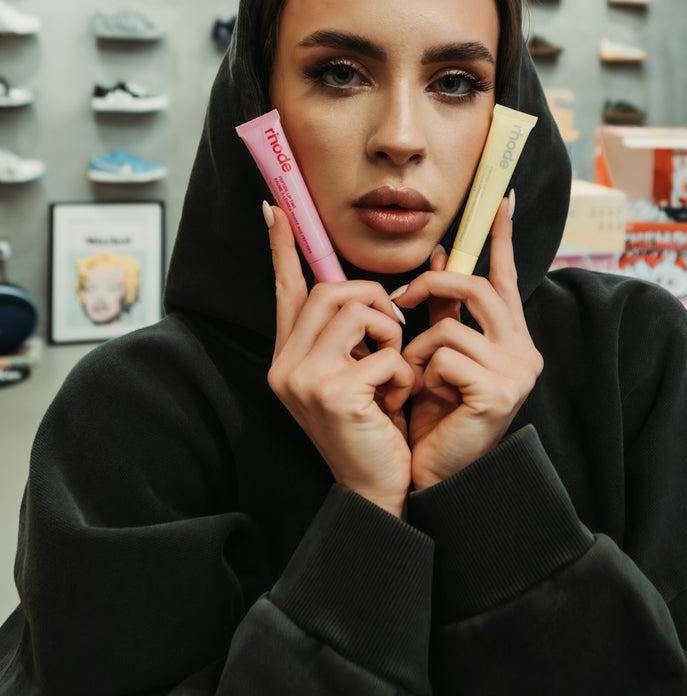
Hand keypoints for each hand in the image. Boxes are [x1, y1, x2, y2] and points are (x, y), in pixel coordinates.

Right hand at [265, 203, 414, 517]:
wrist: (377, 485)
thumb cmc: (372, 424)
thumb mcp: (357, 371)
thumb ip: (353, 332)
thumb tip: (370, 288)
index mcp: (288, 356)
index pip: (285, 290)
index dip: (281, 248)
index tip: (275, 210)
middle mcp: (285, 365)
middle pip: (332, 289)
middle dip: (374, 299)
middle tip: (393, 329)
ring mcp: (303, 379)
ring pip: (358, 310)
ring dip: (391, 334)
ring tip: (392, 370)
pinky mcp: (333, 393)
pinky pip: (385, 351)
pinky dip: (402, 372)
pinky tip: (394, 401)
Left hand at [396, 198, 542, 490]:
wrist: (434, 474)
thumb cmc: (434, 414)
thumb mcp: (438, 353)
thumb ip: (445, 309)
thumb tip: (445, 252)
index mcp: (511, 337)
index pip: (505, 276)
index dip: (502, 237)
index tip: (503, 197)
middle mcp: (524, 350)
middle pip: (477, 287)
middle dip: (433, 283)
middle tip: (399, 299)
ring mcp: (517, 371)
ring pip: (452, 324)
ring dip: (418, 347)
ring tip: (411, 376)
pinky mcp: (500, 392)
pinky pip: (445, 356)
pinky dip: (422, 372)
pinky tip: (425, 397)